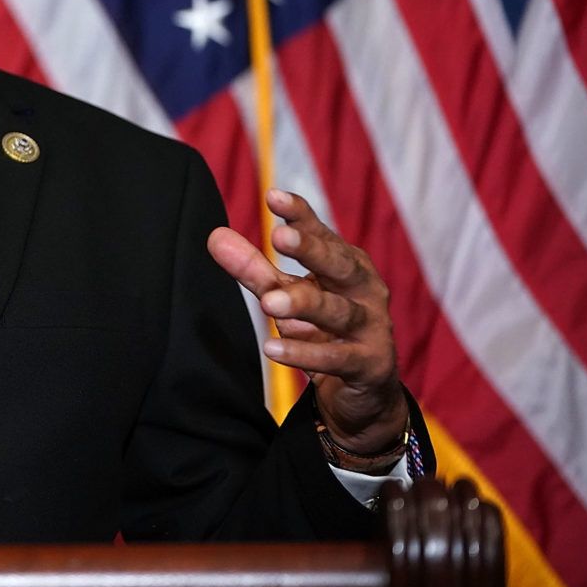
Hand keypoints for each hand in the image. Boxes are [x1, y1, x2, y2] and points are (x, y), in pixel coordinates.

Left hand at [207, 189, 407, 454]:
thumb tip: (214, 235)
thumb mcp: (286, 295)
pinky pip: (337, 358)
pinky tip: (272, 347)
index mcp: (346, 264)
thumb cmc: (322, 328)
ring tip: (269, 303)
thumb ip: (254, 268)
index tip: (273, 195)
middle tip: (278, 237)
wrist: (363, 391)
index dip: (299, 215)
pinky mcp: (369, 364)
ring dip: (304, 304)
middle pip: (339, 265)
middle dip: (311, 250)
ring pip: (338, 311)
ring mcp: (372, 327)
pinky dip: (305, 353)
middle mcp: (364, 289)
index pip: (321, 234)